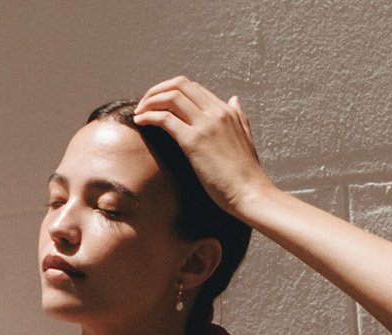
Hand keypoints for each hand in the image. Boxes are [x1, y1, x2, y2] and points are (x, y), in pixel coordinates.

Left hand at [131, 78, 271, 219]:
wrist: (251, 193)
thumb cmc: (247, 174)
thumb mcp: (246, 138)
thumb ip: (239, 117)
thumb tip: (234, 99)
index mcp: (225, 111)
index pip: (193, 88)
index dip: (172, 91)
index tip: (158, 103)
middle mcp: (215, 112)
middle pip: (180, 85)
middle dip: (157, 90)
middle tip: (144, 104)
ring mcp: (205, 125)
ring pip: (171, 97)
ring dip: (150, 101)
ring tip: (139, 112)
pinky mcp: (194, 142)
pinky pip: (165, 119)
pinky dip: (149, 116)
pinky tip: (140, 122)